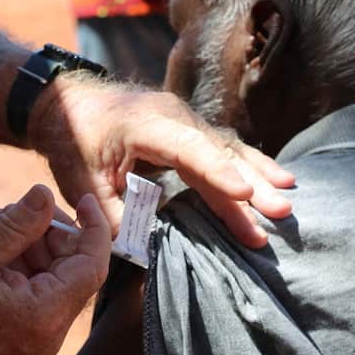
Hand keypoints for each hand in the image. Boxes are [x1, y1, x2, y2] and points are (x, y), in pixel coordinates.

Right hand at [0, 185, 109, 354]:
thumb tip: (45, 194)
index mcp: (43, 315)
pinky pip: (37, 296)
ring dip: (33, 248)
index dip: (93, 227)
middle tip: (16, 209)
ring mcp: (37, 340)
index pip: (92, 264)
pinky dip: (23, 269)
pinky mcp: (24, 340)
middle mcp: (49, 334)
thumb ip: (16, 224)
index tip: (83, 199)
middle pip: (74, 270)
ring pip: (54, 281)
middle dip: (51, 233)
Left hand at [30, 75, 295, 247]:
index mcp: (146, 125)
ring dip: (258, 176)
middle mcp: (175, 117)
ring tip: (287, 198)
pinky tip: (275, 181)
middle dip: (251, 184)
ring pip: (228, 150)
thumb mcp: (82, 183)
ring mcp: (187, 121)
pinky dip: (249, 166)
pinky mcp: (191, 131)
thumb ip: (112, 216)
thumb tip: (144, 249)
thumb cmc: (72, 142)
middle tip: (281, 211)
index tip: (245, 193)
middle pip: (218, 153)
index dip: (217, 173)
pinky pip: (224, 149)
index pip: (189, 150)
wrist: (68, 104)